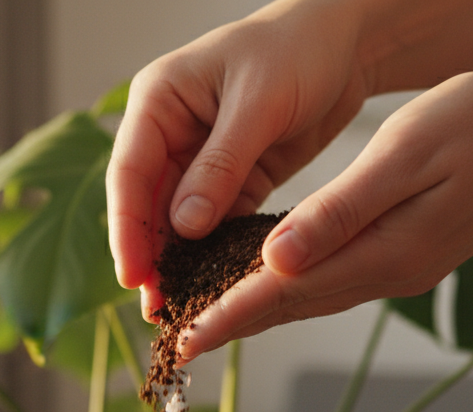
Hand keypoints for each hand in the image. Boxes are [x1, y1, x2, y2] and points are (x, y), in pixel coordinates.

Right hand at [106, 0, 372, 320]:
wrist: (346, 43)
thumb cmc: (298, 49)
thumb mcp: (258, 104)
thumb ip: (220, 165)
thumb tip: (184, 227)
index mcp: (158, 101)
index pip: (129, 172)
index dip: (127, 228)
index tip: (133, 275)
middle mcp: (170, 132)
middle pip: (147, 204)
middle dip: (149, 256)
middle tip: (154, 308)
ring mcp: (199, 157)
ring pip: (177, 220)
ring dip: (178, 262)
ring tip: (180, 307)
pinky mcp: (232, 177)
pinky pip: (216, 222)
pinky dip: (213, 253)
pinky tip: (214, 286)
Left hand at [176, 69, 472, 363]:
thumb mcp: (406, 154)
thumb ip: (340, 210)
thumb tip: (276, 260)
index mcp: (384, 253)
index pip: (287, 293)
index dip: (231, 314)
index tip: (184, 338)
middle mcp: (389, 273)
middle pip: (294, 308)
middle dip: (234, 324)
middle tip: (178, 343)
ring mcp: (400, 269)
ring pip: (312, 299)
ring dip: (259, 312)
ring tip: (208, 320)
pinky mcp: (406, 255)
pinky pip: (334, 282)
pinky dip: (292, 288)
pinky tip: (269, 282)